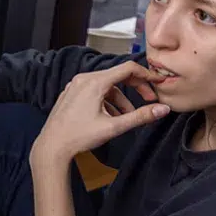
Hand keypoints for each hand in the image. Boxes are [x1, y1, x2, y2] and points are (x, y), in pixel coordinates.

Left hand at [32, 61, 168, 169]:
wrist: (52, 147)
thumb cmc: (79, 136)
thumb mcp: (114, 127)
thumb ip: (140, 116)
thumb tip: (163, 109)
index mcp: (95, 82)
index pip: (128, 68)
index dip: (147, 74)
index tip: (158, 82)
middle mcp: (84, 79)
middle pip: (118, 76)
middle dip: (136, 87)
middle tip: (149, 100)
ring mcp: (75, 86)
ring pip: (106, 86)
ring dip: (120, 99)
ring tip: (128, 117)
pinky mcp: (71, 94)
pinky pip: (94, 91)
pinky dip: (107, 101)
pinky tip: (111, 116)